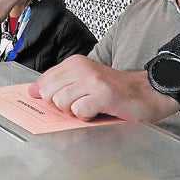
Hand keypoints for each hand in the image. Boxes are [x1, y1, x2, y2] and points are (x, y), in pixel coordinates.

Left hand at [28, 54, 178, 121]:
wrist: (147, 92)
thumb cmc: (115, 91)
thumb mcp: (83, 82)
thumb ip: (58, 85)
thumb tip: (32, 91)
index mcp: (74, 63)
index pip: (43, 83)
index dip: (49, 97)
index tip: (64, 101)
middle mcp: (82, 68)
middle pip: (49, 94)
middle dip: (61, 106)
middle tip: (81, 105)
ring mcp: (93, 81)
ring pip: (62, 102)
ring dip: (75, 111)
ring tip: (91, 107)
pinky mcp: (103, 95)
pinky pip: (79, 111)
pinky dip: (87, 116)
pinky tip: (98, 111)